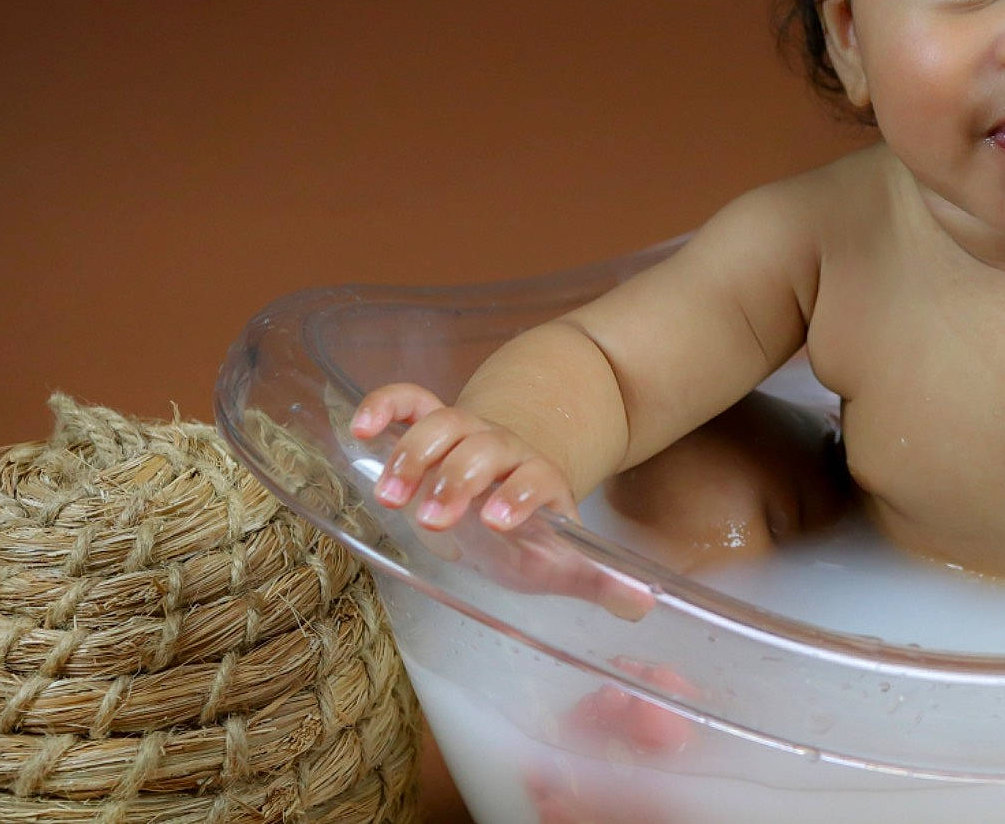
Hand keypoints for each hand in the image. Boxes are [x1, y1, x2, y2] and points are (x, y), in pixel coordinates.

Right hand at [351, 382, 656, 620]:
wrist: (504, 487)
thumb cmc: (527, 534)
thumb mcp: (560, 558)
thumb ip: (597, 580)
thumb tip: (643, 604)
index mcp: (539, 480)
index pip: (536, 478)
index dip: (521, 494)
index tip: (498, 521)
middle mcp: (504, 451)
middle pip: (485, 448)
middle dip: (459, 478)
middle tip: (434, 518)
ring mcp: (466, 432)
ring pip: (445, 424)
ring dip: (416, 453)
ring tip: (392, 494)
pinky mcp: (429, 422)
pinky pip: (409, 401)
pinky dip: (386, 406)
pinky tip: (362, 428)